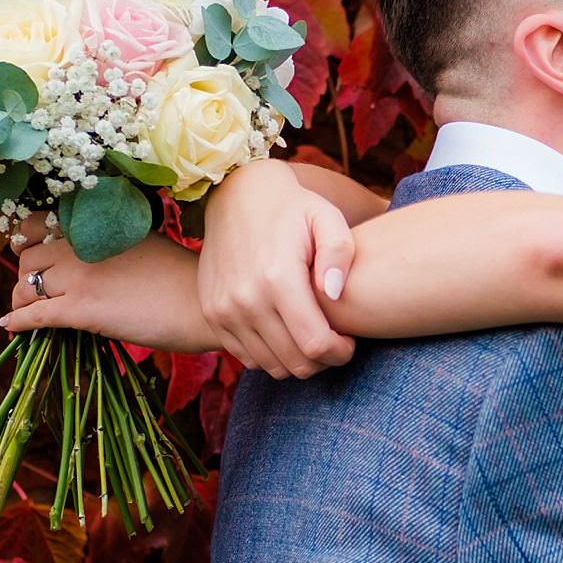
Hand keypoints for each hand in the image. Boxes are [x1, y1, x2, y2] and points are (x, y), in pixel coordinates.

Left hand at [0, 215, 215, 352]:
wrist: (201, 303)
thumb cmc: (184, 276)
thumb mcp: (145, 242)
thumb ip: (112, 243)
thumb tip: (92, 258)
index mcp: (96, 224)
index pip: (39, 222)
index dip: (25, 240)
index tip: (24, 252)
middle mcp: (82, 244)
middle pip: (28, 258)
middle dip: (24, 277)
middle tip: (30, 292)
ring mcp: (79, 275)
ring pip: (26, 286)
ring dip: (21, 301)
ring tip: (24, 313)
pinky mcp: (81, 309)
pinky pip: (35, 314)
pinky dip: (17, 322)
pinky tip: (10, 328)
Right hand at [197, 159, 357, 378]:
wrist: (236, 195)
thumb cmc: (293, 208)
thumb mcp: (326, 217)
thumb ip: (339, 252)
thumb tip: (334, 294)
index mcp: (277, 278)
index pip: (316, 344)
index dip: (341, 352)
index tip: (350, 340)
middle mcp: (245, 300)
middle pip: (296, 363)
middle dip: (324, 360)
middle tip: (335, 341)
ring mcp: (223, 310)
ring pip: (272, 367)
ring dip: (298, 361)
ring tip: (311, 336)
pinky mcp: (212, 315)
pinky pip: (248, 358)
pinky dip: (271, 355)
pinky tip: (286, 333)